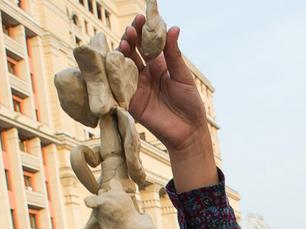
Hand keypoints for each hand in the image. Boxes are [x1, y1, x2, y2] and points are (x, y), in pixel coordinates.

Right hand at [119, 18, 209, 154]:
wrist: (188, 133)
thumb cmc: (190, 104)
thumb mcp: (183, 77)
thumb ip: (174, 54)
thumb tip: (174, 28)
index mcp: (158, 66)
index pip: (146, 44)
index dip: (142, 32)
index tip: (140, 19)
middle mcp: (145, 74)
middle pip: (132, 53)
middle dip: (130, 39)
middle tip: (131, 30)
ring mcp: (136, 87)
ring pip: (123, 67)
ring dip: (122, 54)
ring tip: (125, 43)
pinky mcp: (131, 103)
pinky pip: (119, 88)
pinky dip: (114, 77)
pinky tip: (114, 65)